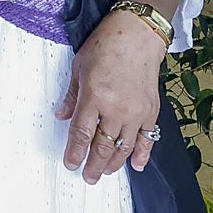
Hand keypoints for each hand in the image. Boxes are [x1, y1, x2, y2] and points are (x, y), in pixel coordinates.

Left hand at [56, 11, 167, 182]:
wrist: (137, 35)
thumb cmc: (105, 46)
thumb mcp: (79, 68)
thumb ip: (71, 96)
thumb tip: (61, 116)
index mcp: (94, 97)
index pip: (82, 134)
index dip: (75, 152)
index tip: (70, 164)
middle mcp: (116, 109)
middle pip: (103, 146)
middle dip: (93, 165)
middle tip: (88, 177)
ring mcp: (136, 112)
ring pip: (124, 147)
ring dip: (113, 163)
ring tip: (104, 172)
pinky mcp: (151, 111)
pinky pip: (148, 139)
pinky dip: (142, 154)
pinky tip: (136, 166)